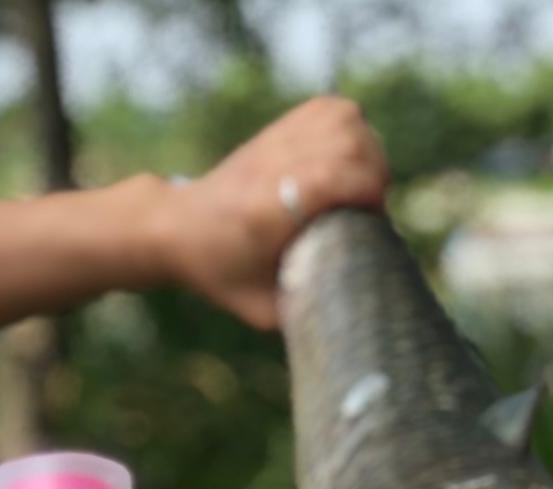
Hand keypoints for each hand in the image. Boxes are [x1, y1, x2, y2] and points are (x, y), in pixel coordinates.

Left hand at [158, 96, 389, 328]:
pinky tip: (349, 156)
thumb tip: (356, 317)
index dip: (368, 193)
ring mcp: (275, 143)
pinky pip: (333, 108)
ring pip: (345, 120)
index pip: (332, 176)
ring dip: (369, 149)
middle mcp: (272, 168)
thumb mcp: (261, 311)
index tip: (373, 219)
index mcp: (266, 211)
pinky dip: (353, 127)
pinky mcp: (279, 130)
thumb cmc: (221, 274)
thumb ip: (306, 312)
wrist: (177, 227)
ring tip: (364, 180)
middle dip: (376, 173)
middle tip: (371, 205)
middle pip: (348, 143)